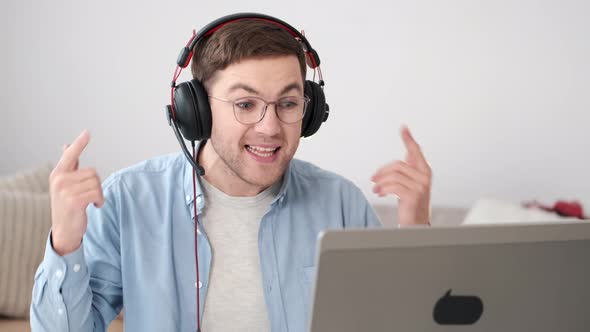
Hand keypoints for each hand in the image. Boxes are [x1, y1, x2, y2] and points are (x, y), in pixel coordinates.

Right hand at [50, 130, 104, 254]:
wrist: (64, 230)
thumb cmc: (67, 206)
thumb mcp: (65, 184)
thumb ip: (69, 165)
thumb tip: (67, 146)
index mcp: (58, 174)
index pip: (70, 155)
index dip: (80, 144)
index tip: (87, 132)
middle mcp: (59, 180)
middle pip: (93, 172)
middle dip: (97, 185)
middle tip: (91, 196)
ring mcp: (65, 190)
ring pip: (96, 183)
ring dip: (99, 194)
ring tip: (91, 202)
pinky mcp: (74, 200)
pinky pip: (97, 193)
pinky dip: (100, 200)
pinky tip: (94, 206)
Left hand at [371, 126, 431, 225]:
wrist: (416, 224)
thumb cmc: (412, 204)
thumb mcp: (410, 183)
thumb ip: (410, 169)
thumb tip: (408, 152)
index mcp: (424, 171)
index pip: (415, 151)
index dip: (408, 139)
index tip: (403, 128)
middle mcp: (425, 177)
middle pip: (398, 164)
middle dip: (382, 171)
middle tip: (373, 178)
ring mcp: (420, 187)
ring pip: (394, 175)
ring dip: (380, 182)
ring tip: (375, 188)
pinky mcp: (413, 196)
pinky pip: (393, 186)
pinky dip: (383, 189)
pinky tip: (379, 193)